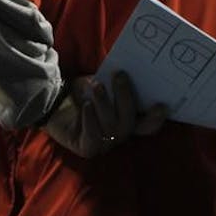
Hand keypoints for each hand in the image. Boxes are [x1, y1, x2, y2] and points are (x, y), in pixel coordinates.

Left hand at [45, 72, 168, 158]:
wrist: (54, 102)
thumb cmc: (83, 92)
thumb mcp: (102, 83)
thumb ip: (116, 82)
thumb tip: (129, 67)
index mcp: (127, 121)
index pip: (147, 126)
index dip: (156, 119)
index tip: (161, 104)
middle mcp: (118, 135)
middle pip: (128, 123)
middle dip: (125, 98)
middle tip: (119, 76)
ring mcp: (103, 144)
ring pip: (110, 128)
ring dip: (105, 104)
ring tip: (97, 86)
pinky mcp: (85, 148)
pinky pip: (92, 138)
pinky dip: (90, 120)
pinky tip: (86, 106)